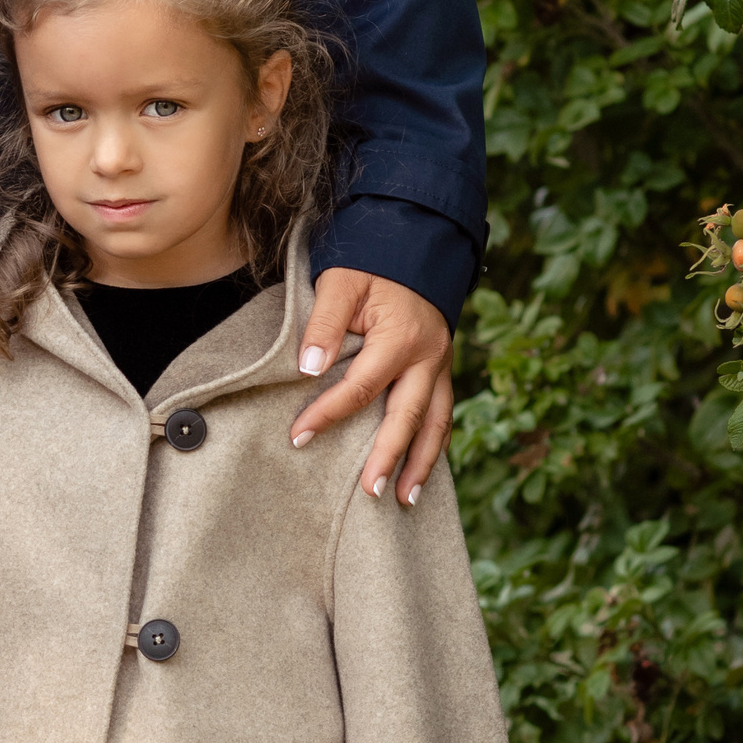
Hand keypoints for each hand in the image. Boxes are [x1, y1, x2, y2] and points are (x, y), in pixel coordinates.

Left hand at [289, 266, 453, 507]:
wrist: (412, 242)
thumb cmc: (371, 262)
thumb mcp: (340, 281)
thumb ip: (324, 324)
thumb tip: (308, 370)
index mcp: (401, 336)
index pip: (361, 387)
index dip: (328, 413)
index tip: (299, 437)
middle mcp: (429, 356)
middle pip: (408, 416)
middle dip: (388, 457)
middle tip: (368, 492)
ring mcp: (442, 364)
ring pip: (437, 423)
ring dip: (422, 463)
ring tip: (404, 500)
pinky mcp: (444, 368)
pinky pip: (444, 413)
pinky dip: (434, 444)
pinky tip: (422, 470)